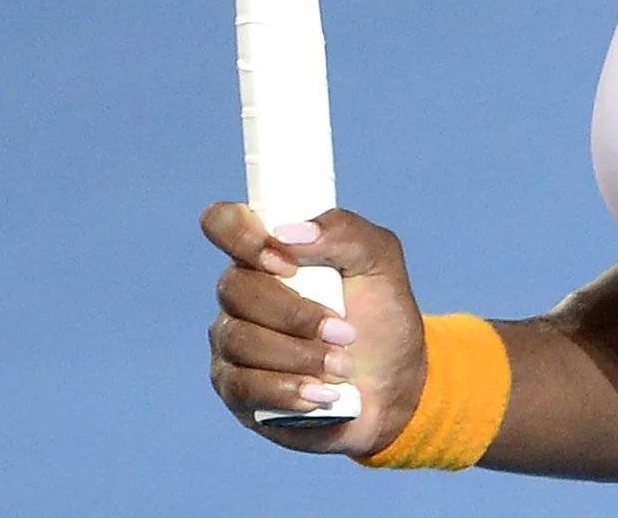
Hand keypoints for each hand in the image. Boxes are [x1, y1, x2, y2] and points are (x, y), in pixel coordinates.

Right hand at [202, 202, 427, 455]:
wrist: (393, 384)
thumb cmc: (382, 314)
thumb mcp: (381, 262)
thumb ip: (344, 232)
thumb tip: (290, 232)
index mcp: (270, 251)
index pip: (224, 223)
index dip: (244, 238)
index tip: (289, 264)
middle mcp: (242, 293)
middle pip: (235, 289)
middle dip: (295, 314)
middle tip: (345, 332)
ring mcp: (233, 342)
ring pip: (240, 340)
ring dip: (299, 355)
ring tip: (342, 367)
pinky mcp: (236, 391)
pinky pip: (243, 387)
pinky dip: (288, 389)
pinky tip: (321, 395)